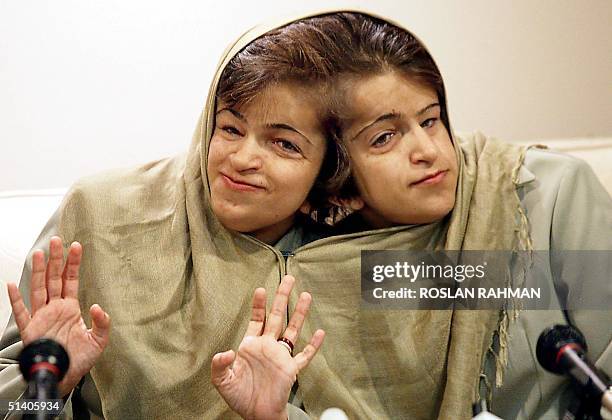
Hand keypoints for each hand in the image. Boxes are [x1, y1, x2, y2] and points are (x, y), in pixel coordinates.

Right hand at [7, 236, 110, 396]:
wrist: (65, 377)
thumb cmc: (80, 359)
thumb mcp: (99, 340)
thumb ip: (102, 323)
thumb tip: (97, 307)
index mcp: (71, 308)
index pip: (71, 280)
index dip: (73, 264)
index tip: (75, 246)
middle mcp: (55, 309)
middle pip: (53, 278)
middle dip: (55, 259)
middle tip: (56, 240)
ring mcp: (42, 317)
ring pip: (39, 289)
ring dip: (38, 272)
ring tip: (38, 254)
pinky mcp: (31, 330)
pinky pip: (22, 313)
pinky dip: (17, 300)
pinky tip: (13, 286)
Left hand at [211, 275, 324, 419]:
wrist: (256, 414)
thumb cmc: (239, 396)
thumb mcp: (222, 381)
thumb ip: (219, 365)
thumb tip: (226, 352)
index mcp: (251, 345)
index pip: (257, 319)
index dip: (259, 305)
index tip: (261, 290)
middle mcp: (268, 346)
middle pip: (277, 316)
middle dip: (282, 297)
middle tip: (288, 278)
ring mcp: (281, 356)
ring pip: (292, 329)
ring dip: (299, 313)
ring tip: (306, 295)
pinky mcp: (291, 369)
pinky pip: (304, 355)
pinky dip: (313, 345)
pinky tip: (319, 333)